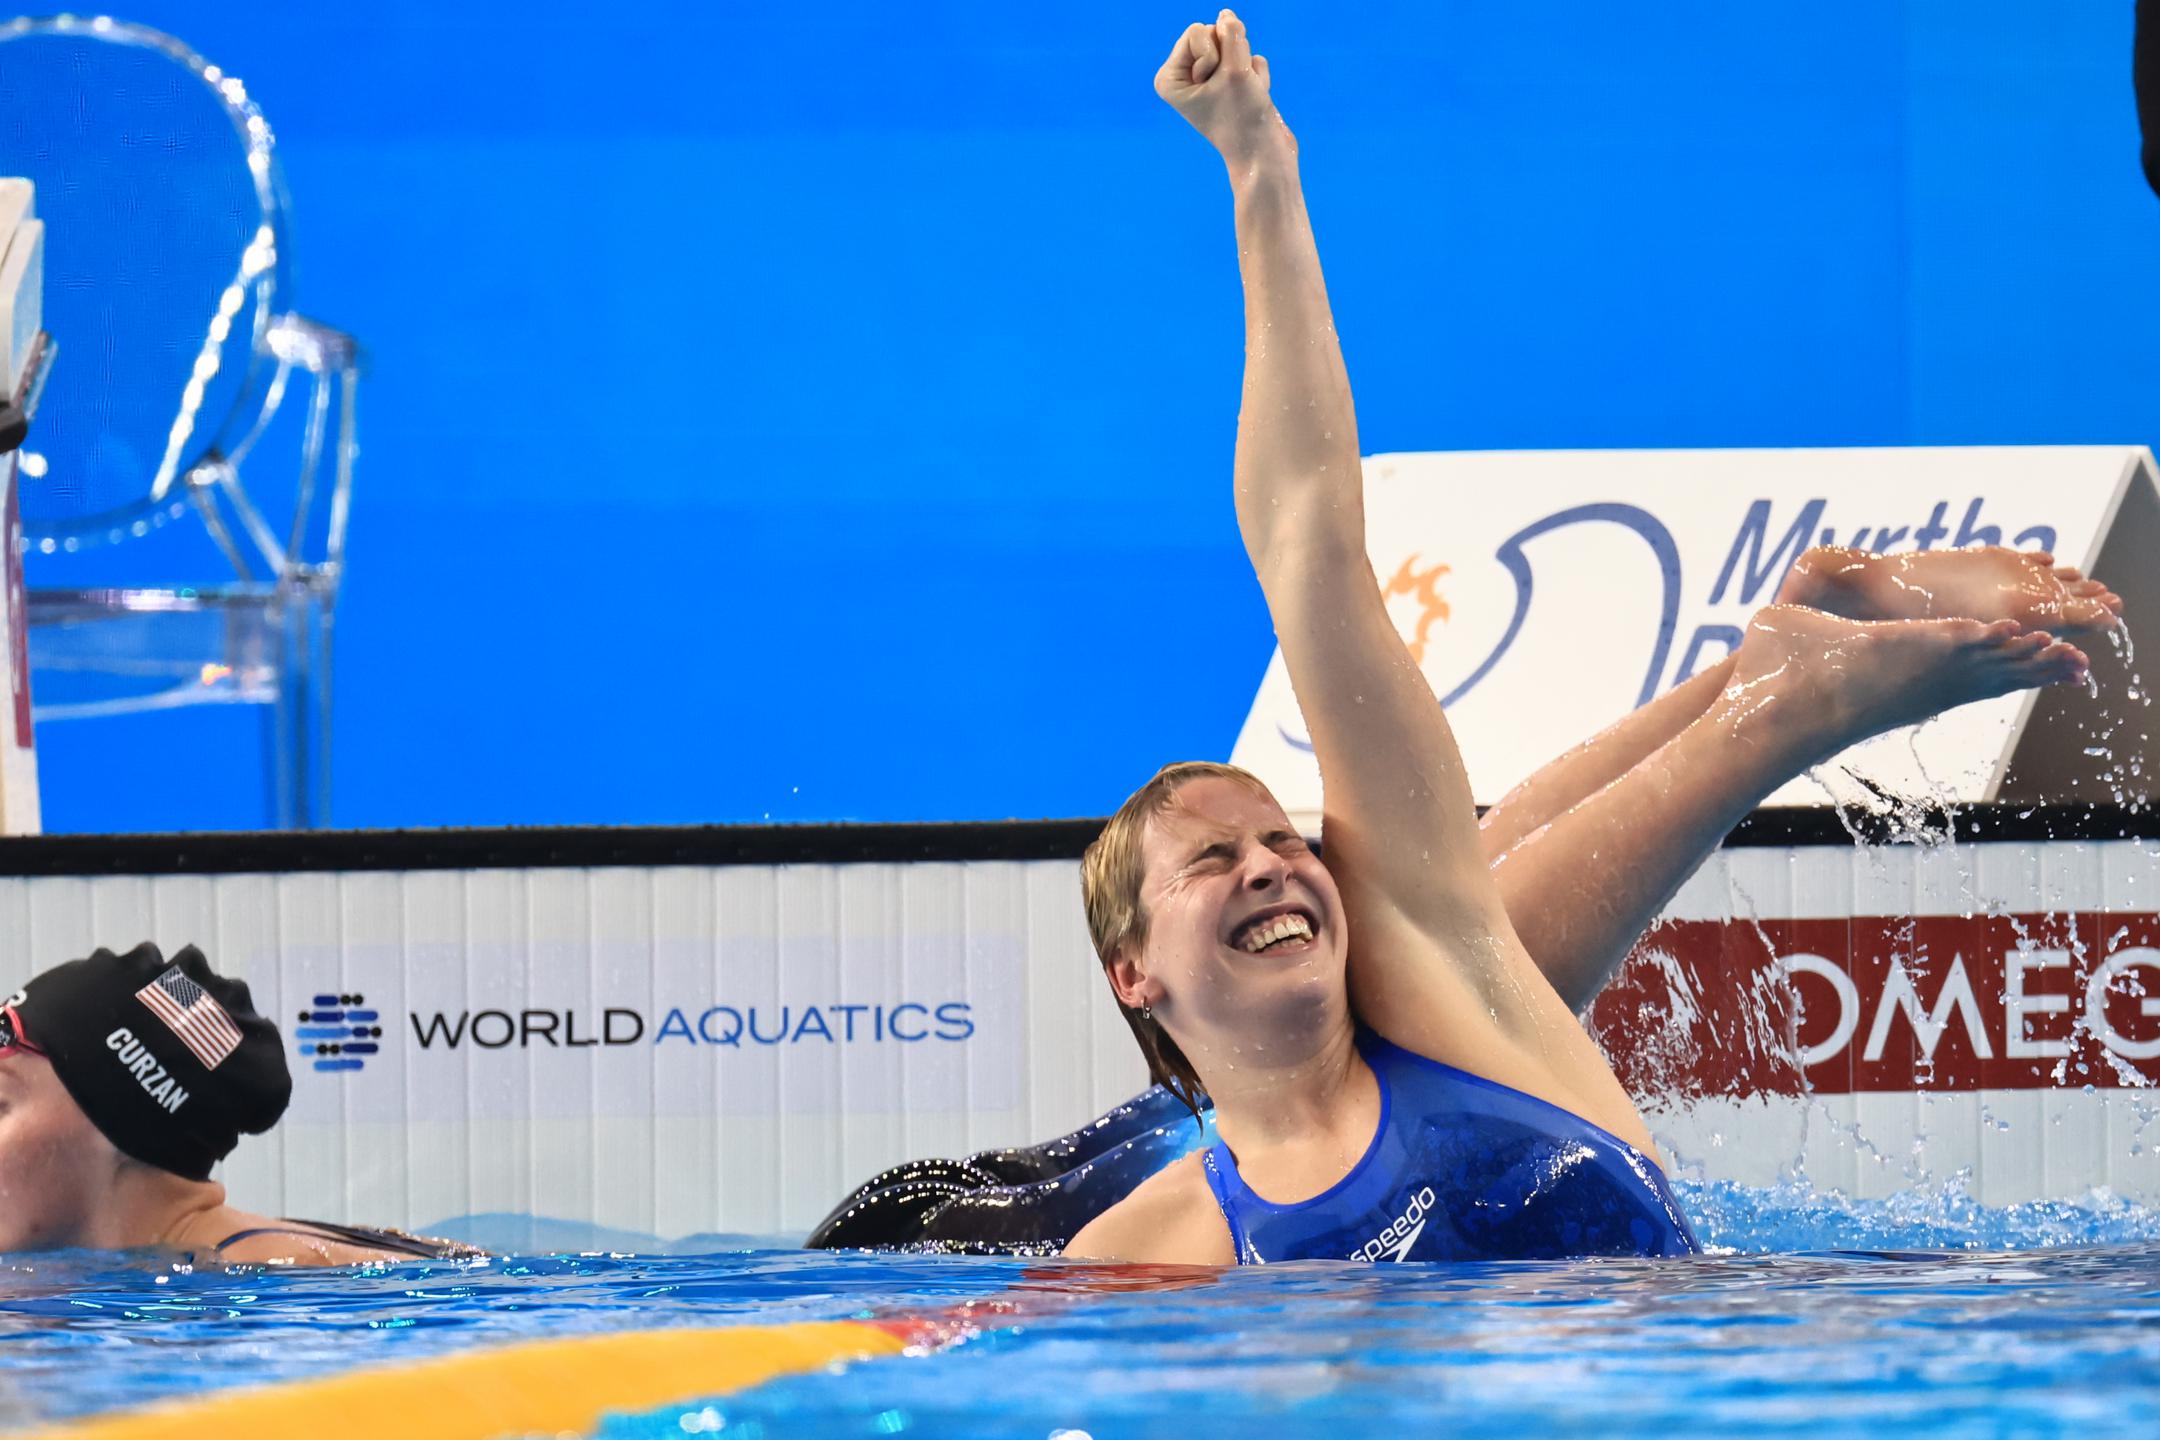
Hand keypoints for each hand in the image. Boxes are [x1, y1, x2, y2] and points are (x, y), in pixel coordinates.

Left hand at [1154, 10, 1291, 164]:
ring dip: (1247, 66)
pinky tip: (1254, 98)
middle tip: (1232, 91)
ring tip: (1245, 95)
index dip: (1214, 55)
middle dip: (1232, 57)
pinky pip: (1250, 57)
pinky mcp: (1230, 83)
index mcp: (1169, 78)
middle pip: (1215, 33)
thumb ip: (1230, 34)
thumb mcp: (1235, 69)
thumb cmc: (1243, 116)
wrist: (1264, 153)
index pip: (1197, 31)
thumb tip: (1226, 15)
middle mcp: (1185, 77)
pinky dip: (1257, 76)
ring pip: (1235, 44)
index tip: (1215, 88)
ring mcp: (1209, 80)